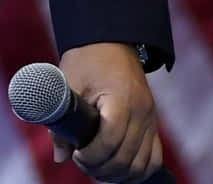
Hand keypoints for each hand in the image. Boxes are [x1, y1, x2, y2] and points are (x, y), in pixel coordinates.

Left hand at [55, 42, 161, 181]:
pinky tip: (118, 170)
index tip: (76, 155)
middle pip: (126, 157)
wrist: (110, 41)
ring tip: (97, 168)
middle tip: (82, 162)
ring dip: (118, 174)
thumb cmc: (86, 60)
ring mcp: (151, 120)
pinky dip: (137, 170)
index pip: (110, 139)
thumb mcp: (69, 85)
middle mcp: (141, 112)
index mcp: (121, 99)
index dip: (91, 155)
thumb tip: (60, 156)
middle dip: (101, 168)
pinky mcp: (153, 124)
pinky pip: (153, 158)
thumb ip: (62, 122)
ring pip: (141, 164)